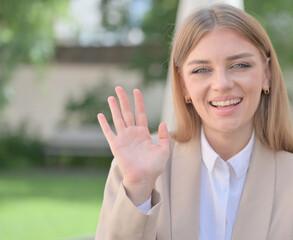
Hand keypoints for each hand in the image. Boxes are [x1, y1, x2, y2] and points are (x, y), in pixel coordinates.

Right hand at [97, 86, 169, 204]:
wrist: (144, 179)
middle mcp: (132, 134)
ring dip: (114, 108)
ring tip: (111, 96)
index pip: (141, 113)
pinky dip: (104, 124)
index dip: (139, 102)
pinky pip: (109, 132)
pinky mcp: (116, 145)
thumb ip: (164, 136)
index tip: (136, 90)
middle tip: (119, 88)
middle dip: (124, 100)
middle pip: (127, 113)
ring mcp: (124, 138)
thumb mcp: (164, 150)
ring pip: (118, 119)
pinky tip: (100, 115)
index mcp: (144, 134)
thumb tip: (164, 122)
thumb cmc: (154, 167)